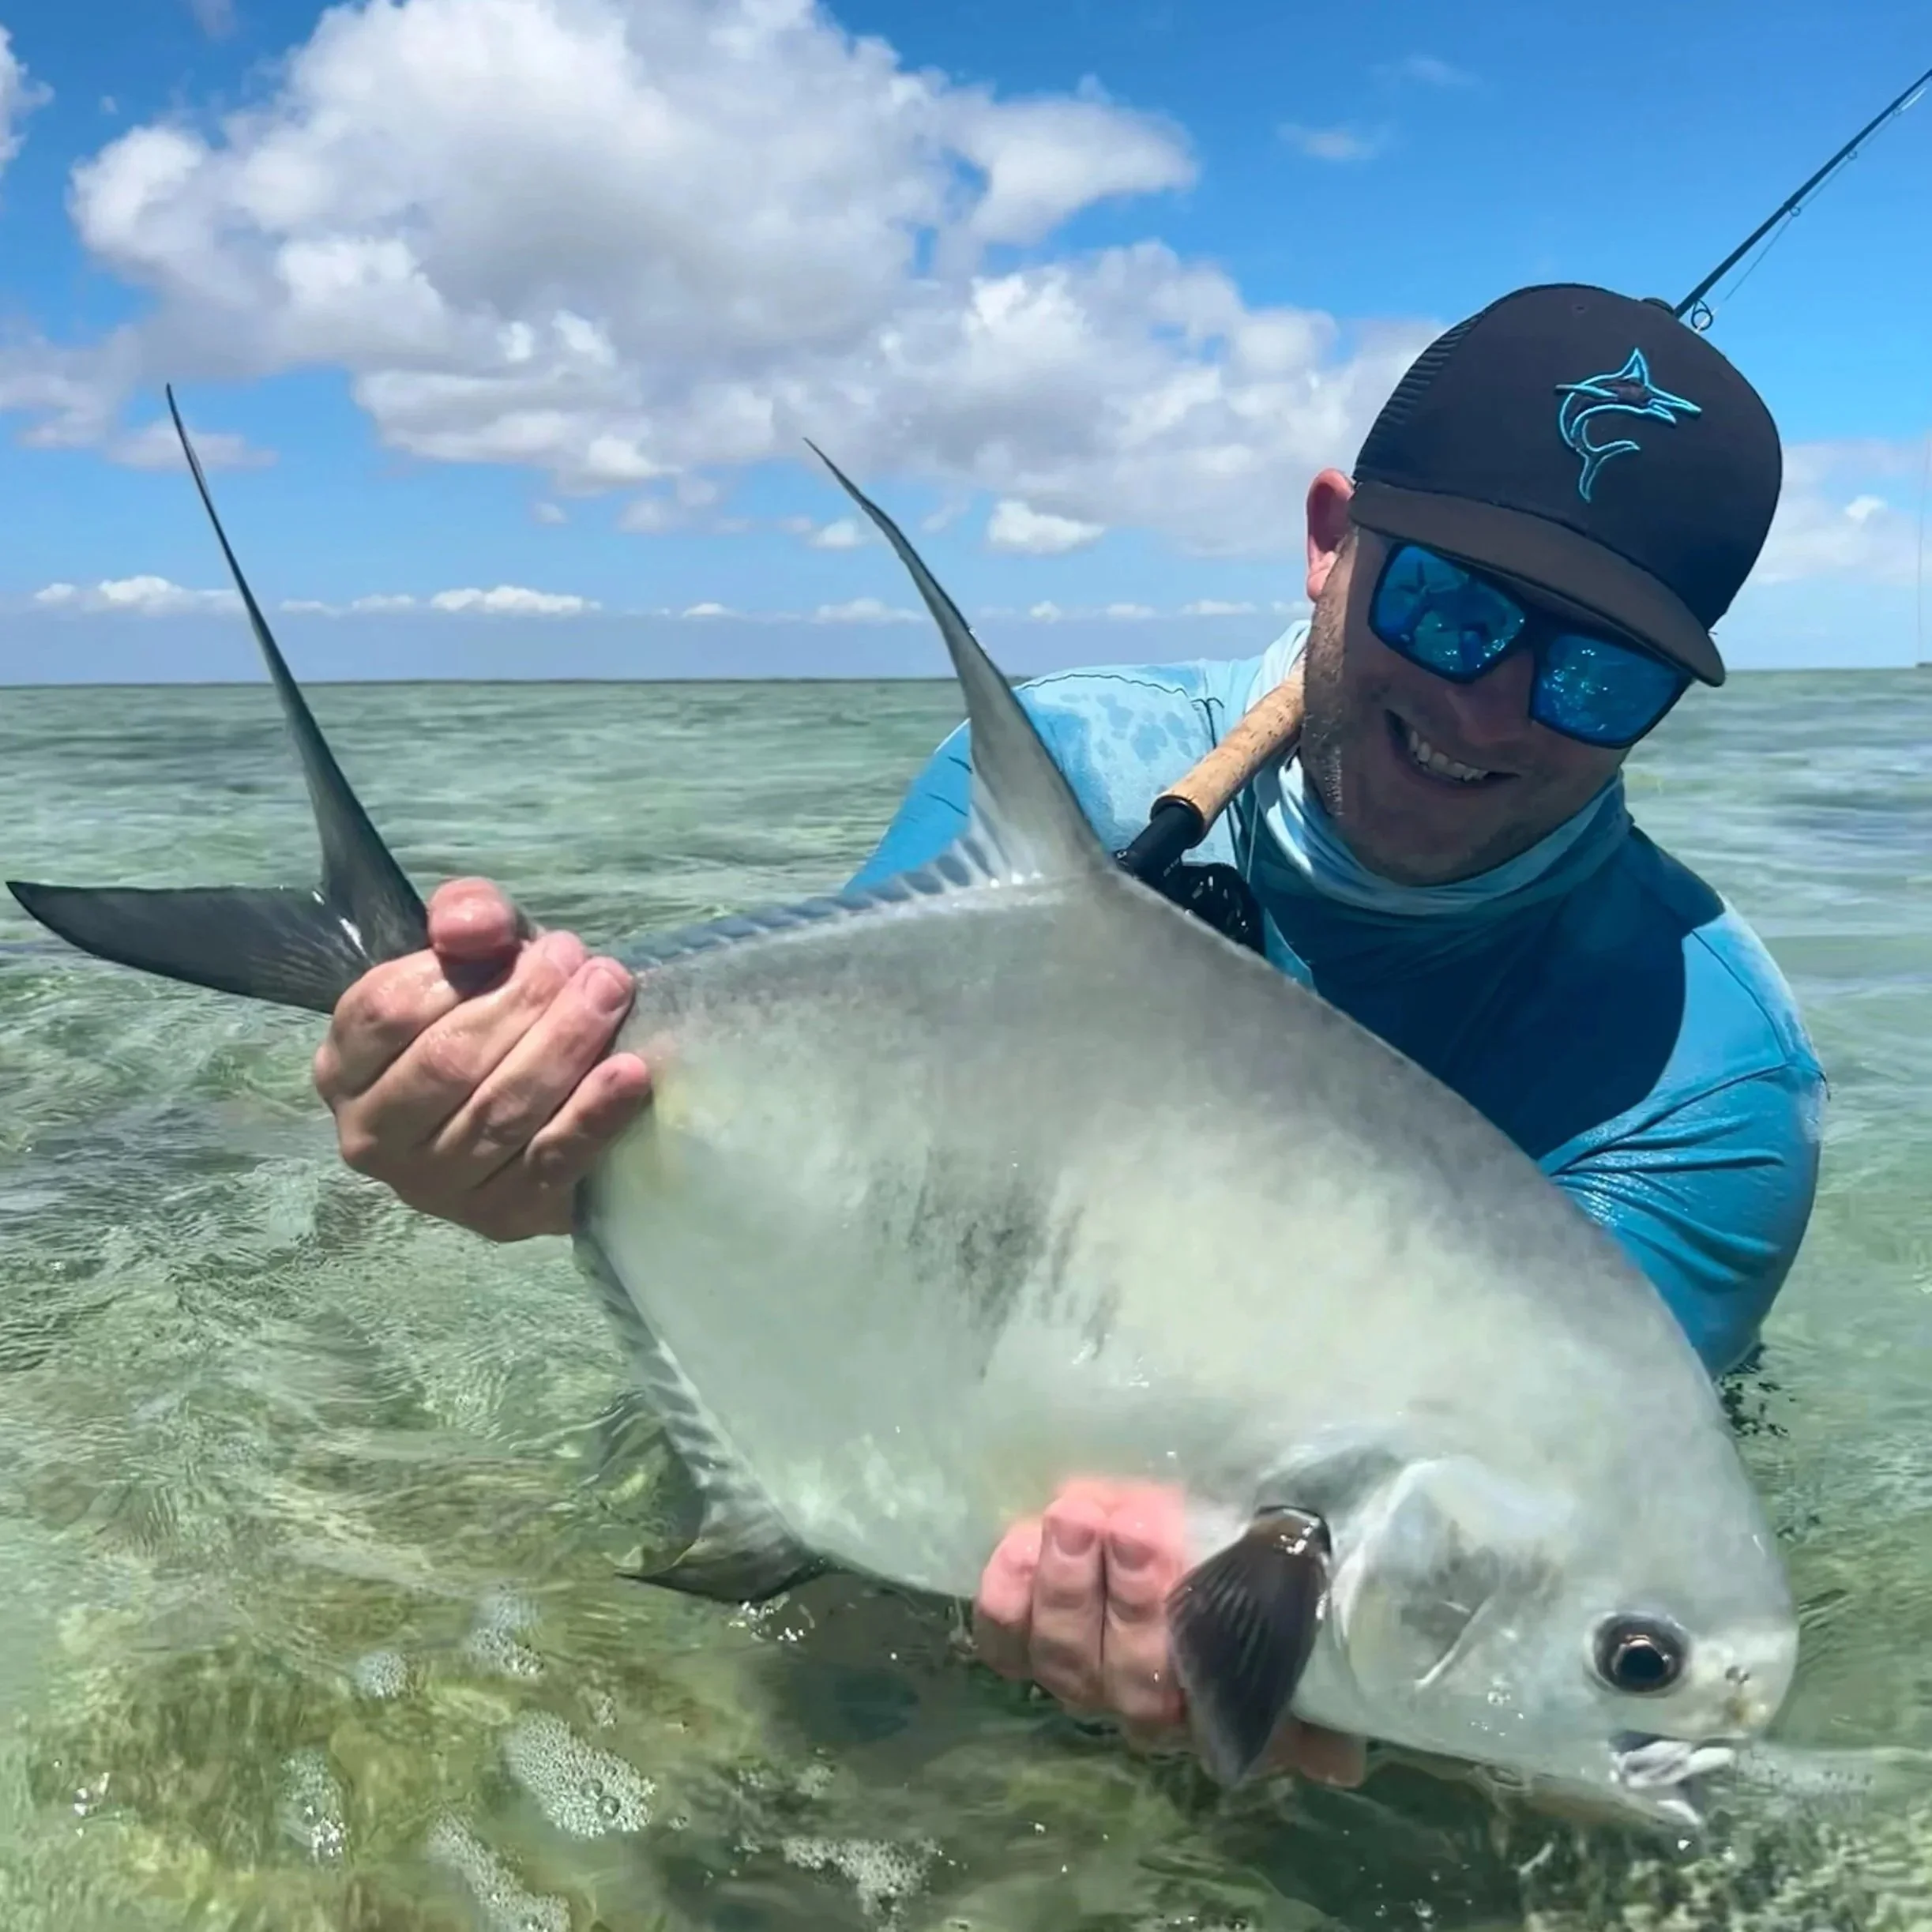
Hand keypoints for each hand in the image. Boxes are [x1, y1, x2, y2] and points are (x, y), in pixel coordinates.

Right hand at [313, 878, 652, 1238]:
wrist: (544, 1100)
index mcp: (345, 1066)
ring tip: (611, 997)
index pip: (386, 1012)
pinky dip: (592, 1117)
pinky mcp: (502, 1216)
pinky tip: (629, 1074)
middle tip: (592, 969)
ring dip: (564, 1049)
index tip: (534, 945)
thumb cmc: (497, 1011)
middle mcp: (372, 1136)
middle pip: (448, 1063)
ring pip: (499, 1113)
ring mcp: (435, 1188)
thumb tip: (467, 928)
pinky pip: (548, 1163)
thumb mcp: (479, 949)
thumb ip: (466, 916)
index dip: (460, 973)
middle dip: (528, 1007)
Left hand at [972, 1478, 1365, 1785]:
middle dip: (1131, 1599)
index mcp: (1214, 1702)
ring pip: (1063, 1659)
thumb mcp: (1281, 1594)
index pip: (1205, 1702)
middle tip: (1129, 1522)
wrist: (1149, 1522)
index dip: (1199, 1646)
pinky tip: (1021, 1543)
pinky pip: (1003, 1645)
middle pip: (1129, 1678)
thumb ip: (1304, 1660)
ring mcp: (1077, 1674)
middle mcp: (1141, 1704)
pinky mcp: (1021, 1646)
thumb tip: (1340, 1760)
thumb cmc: (1231, 1555)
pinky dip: (1006, 1598)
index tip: (1203, 1583)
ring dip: (1067, 1587)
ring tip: (1075, 1515)